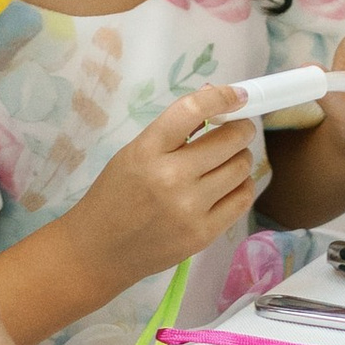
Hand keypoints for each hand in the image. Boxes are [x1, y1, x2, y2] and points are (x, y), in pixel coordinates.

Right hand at [64, 89, 261, 295]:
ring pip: (241, 168)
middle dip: (240, 129)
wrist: (102, 249)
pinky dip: (242, 185)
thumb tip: (215, 101)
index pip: (192, 111)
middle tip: (238, 129)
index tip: (238, 94)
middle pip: (229, 140)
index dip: (221, 97)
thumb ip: (173, 132)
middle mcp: (171, 177)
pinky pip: (243, 199)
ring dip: (241, 157)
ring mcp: (190, 208)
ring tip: (229, 159)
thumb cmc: (115, 195)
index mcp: (147, 150)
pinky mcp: (204, 234)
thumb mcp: (134, 153)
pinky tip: (230, 184)